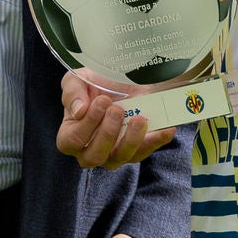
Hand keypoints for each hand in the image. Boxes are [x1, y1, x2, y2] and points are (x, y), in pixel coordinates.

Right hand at [56, 69, 173, 169]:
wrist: (126, 79)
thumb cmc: (97, 82)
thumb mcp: (79, 79)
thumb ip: (72, 92)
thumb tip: (79, 111)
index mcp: (71, 134)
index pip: (71, 141)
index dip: (85, 125)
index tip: (101, 102)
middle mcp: (91, 149)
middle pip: (94, 156)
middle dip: (107, 133)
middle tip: (118, 109)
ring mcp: (115, 154)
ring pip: (121, 157)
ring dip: (131, 139)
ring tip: (139, 118)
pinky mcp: (137, 151)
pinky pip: (145, 152)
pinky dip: (156, 140)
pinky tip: (166, 129)